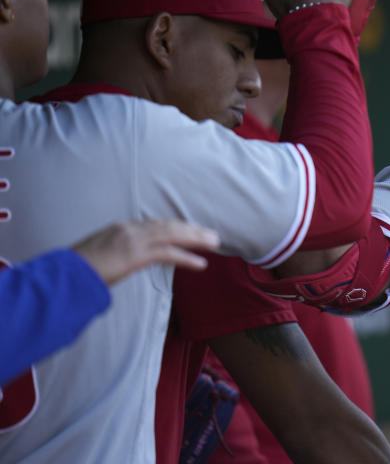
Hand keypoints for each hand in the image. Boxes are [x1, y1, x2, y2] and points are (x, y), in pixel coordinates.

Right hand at [74, 220, 217, 285]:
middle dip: (192, 229)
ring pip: (173, 236)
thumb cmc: (78, 268)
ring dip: (196, 239)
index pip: (157, 224)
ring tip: (214, 243)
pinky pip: (169, 254)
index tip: (192, 229)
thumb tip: (127, 259)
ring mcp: (134, 241)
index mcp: (122, 227)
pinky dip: (187, 258)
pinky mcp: (137, 255)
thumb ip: (118, 252)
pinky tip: (201, 263)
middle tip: (212, 234)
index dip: (177, 227)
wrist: (65, 274)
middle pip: (169, 226)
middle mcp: (131, 229)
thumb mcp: (100, 253)